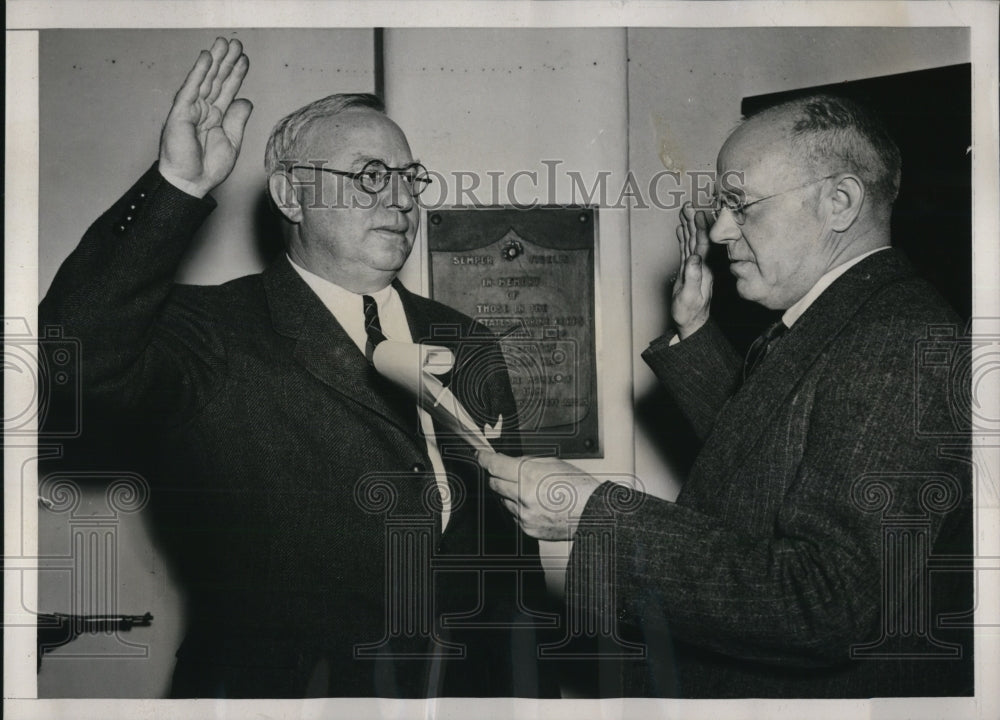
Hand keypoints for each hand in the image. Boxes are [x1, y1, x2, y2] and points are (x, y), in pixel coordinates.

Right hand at [158, 38, 252, 197]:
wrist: (192, 183)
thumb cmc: (208, 167)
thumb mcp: (232, 142)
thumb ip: (237, 120)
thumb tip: (245, 100)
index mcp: (215, 116)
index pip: (227, 90)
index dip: (236, 74)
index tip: (244, 59)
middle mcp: (203, 109)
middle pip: (217, 80)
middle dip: (226, 61)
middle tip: (236, 42)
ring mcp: (191, 109)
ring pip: (205, 80)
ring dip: (214, 60)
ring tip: (224, 43)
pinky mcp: (180, 112)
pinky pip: (191, 88)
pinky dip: (199, 73)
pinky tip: (207, 58)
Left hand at [477, 451, 601, 540]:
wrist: (592, 512)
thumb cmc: (578, 487)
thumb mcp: (552, 463)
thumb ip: (526, 462)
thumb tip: (508, 462)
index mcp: (529, 475)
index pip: (494, 465)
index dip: (484, 459)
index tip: (480, 456)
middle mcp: (523, 496)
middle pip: (494, 483)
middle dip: (498, 476)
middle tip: (508, 473)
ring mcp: (524, 515)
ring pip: (502, 500)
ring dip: (509, 494)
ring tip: (531, 490)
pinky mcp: (528, 529)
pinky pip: (513, 515)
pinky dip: (519, 509)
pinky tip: (535, 504)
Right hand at [670, 202, 713, 338]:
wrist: (691, 322)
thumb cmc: (689, 313)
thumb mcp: (689, 297)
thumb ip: (692, 277)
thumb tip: (694, 258)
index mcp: (704, 269)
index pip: (703, 244)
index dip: (701, 227)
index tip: (698, 212)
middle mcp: (701, 265)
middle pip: (698, 238)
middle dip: (694, 220)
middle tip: (688, 205)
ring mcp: (695, 266)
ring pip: (692, 241)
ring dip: (689, 225)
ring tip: (684, 211)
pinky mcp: (689, 269)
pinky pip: (686, 248)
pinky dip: (683, 237)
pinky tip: (680, 229)